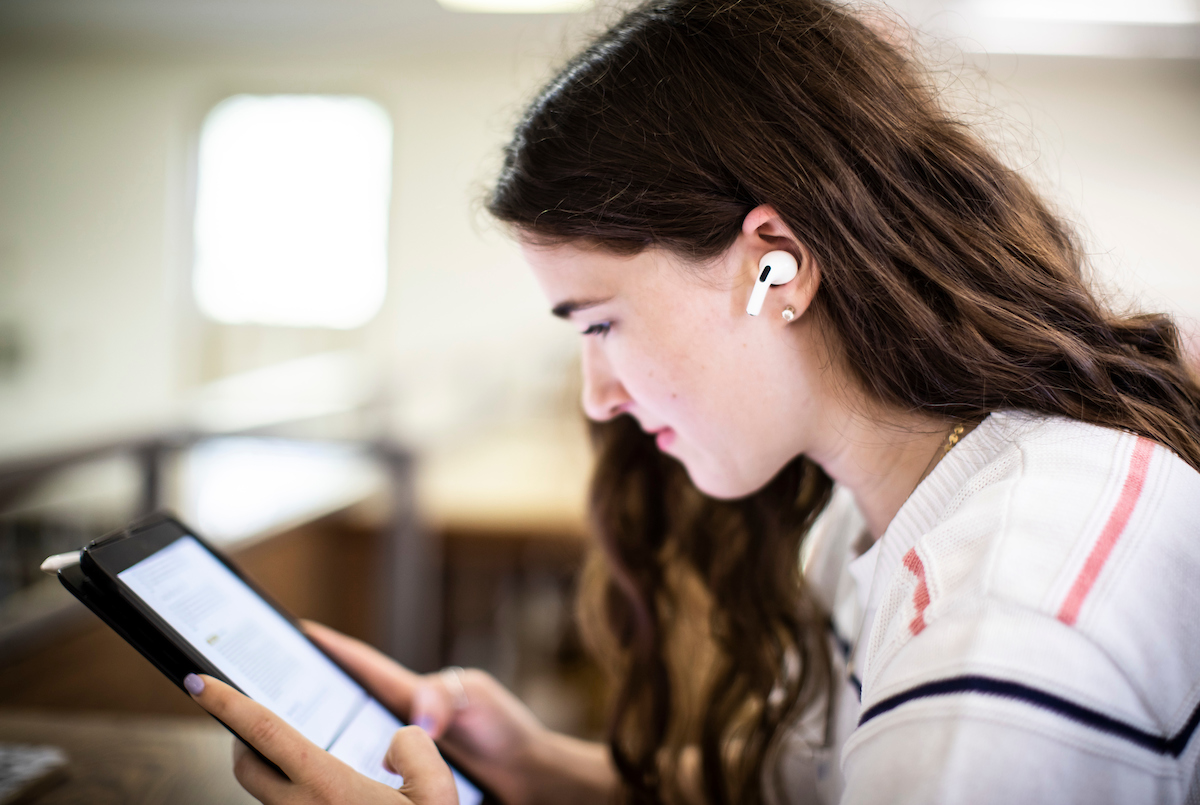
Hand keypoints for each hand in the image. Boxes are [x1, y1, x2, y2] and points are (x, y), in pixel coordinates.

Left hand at [184, 673, 457, 804]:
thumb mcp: (438, 791)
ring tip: (298, 754)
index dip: (225, 702)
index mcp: (329, 787)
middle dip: (239, 735)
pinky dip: (294, 791)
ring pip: (264, 792)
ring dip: (270, 769)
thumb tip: (394, 742)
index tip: (197, 681)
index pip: (264, 732)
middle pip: (245, 765)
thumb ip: (414, 748)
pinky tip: (326, 791)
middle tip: (254, 717)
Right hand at [302, 622, 615, 804]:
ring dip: (317, 736)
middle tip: (269, 686)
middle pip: (343, 699)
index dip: (331, 647)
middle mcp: (399, 717)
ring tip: (278, 735)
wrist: (527, 775)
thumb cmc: (505, 731)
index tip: (298, 629)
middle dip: (308, 689)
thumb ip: (446, 696)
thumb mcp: (478, 698)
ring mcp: (400, 747)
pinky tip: (321, 777)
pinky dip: (343, 772)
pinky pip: (365, 772)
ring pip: (347, 739)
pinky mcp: (405, 779)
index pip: (364, 664)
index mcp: (411, 691)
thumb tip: (417, 720)